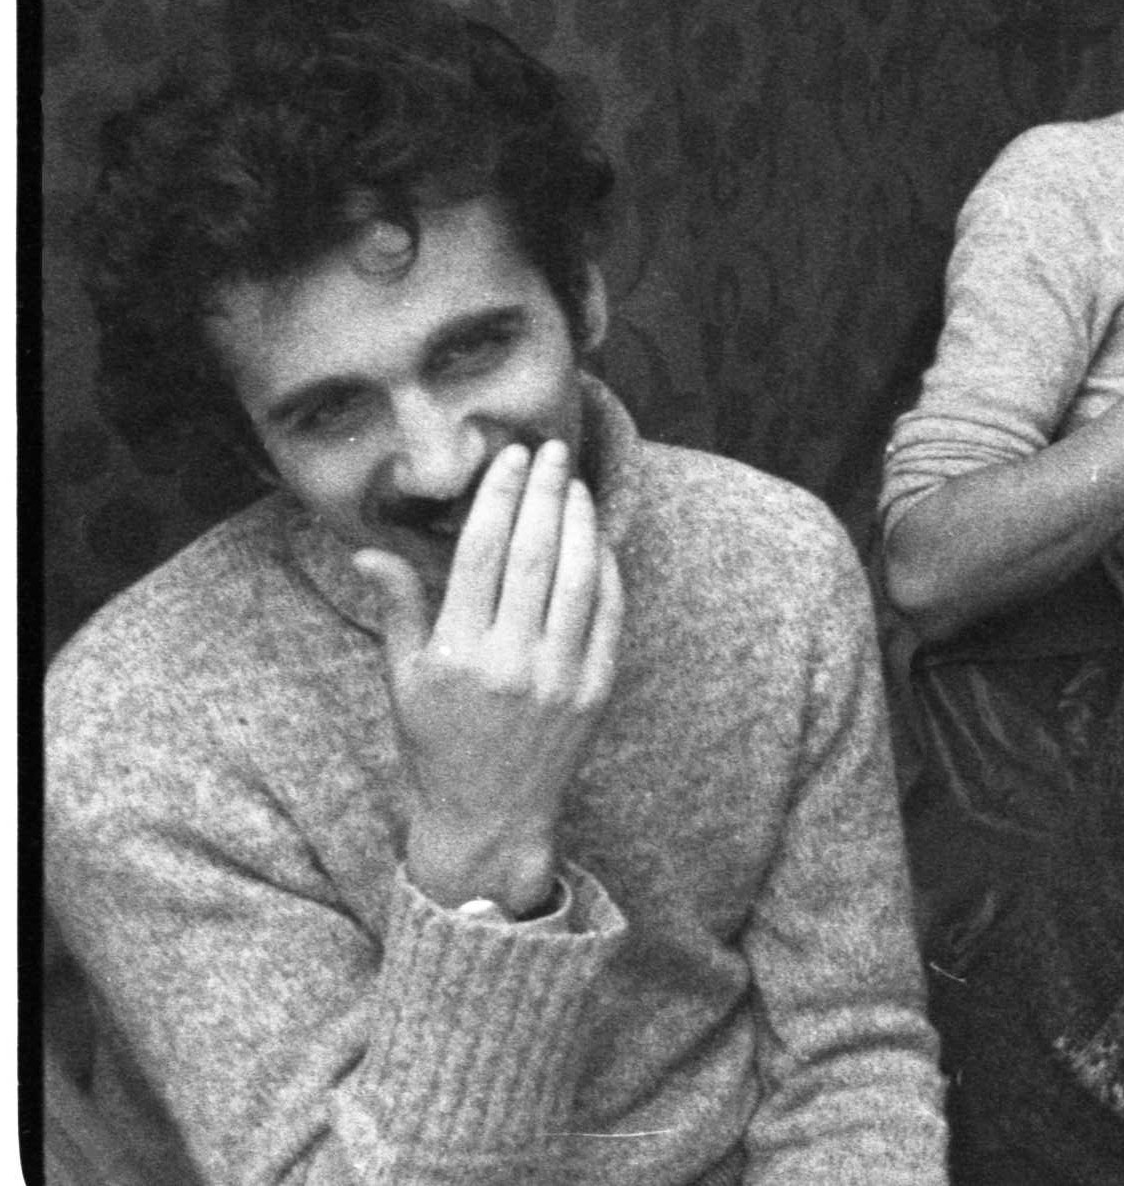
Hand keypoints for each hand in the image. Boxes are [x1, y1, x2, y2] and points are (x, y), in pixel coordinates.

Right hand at [362, 437, 624, 917]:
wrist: (488, 817)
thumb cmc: (436, 744)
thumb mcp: (404, 680)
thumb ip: (399, 609)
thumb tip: (368, 551)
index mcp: (456, 654)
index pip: (480, 553)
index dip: (497, 497)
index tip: (507, 457)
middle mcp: (511, 661)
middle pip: (534, 554)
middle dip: (542, 493)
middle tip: (548, 450)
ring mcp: (560, 675)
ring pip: (579, 576)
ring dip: (579, 521)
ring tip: (571, 483)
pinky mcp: (597, 688)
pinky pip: (610, 612)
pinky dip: (608, 568)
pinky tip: (597, 536)